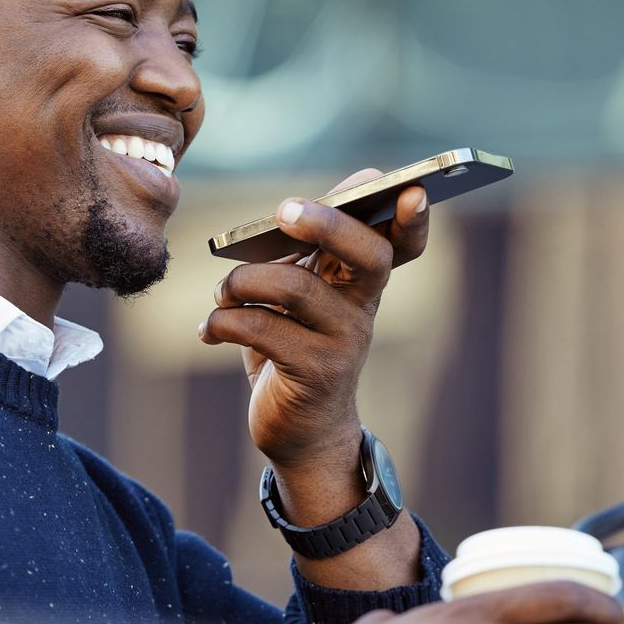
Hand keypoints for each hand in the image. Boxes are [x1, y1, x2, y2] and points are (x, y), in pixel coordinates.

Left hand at [198, 169, 428, 515]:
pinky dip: (223, 321)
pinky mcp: (314, 373)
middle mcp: (363, 308)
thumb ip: (303, 256)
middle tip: (283, 211)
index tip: (412, 190)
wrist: (304, 432)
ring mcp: (344, 342)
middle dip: (328, 224)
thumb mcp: (304, 300)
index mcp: (362, 281)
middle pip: (368, 254)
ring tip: (221, 293)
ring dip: (243, 280)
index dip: (413, 218)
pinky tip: (209, 329)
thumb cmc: (296, 350)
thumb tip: (289, 212)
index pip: (401, 243)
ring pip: (296, 286)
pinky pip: (260, 328)